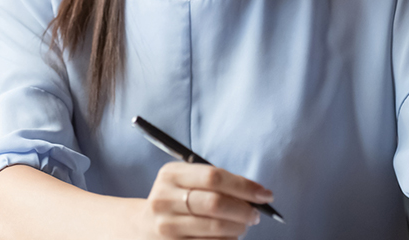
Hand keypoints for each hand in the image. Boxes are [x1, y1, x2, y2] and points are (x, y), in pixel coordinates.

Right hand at [135, 161, 272, 238]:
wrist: (142, 227)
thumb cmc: (176, 200)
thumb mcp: (186, 181)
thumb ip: (217, 182)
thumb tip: (257, 194)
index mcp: (171, 174)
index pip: (214, 176)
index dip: (244, 186)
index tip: (265, 194)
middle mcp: (164, 199)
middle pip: (216, 203)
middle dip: (244, 210)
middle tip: (255, 214)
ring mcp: (166, 226)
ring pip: (216, 228)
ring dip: (238, 228)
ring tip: (242, 226)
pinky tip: (229, 237)